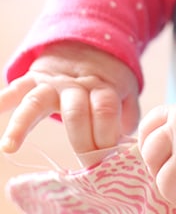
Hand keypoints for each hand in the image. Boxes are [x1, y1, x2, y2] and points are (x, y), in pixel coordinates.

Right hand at [0, 42, 139, 160]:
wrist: (87, 47)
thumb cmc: (105, 83)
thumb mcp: (125, 94)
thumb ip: (126, 118)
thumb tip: (126, 151)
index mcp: (103, 87)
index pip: (106, 111)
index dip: (108, 138)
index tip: (109, 162)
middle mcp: (76, 85)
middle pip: (75, 112)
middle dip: (81, 142)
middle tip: (86, 166)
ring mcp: (51, 82)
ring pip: (37, 101)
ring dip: (22, 124)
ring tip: (8, 147)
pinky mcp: (32, 80)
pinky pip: (15, 88)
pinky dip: (3, 99)